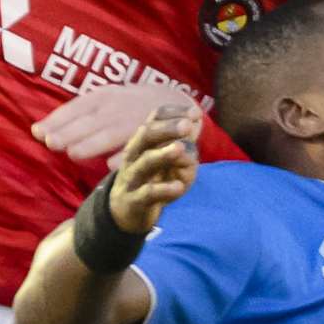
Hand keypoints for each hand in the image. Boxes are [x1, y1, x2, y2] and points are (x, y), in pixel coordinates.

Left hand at [34, 80, 203, 169]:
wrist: (179, 104)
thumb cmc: (131, 107)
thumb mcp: (105, 104)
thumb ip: (76, 118)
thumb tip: (37, 131)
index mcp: (104, 97)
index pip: (76, 107)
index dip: (57, 119)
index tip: (37, 132)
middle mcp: (119, 106)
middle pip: (91, 120)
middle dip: (70, 131)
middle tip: (51, 143)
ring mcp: (138, 119)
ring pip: (112, 132)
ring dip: (93, 143)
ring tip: (74, 154)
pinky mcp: (156, 134)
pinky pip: (138, 145)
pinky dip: (125, 155)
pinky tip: (111, 166)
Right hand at [106, 105, 199, 233]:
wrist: (127, 210)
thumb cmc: (154, 178)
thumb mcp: (170, 159)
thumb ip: (183, 141)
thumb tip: (196, 122)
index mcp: (144, 140)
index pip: (155, 119)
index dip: (174, 113)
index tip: (195, 113)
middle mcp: (135, 154)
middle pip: (146, 135)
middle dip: (167, 128)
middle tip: (187, 125)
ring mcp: (133, 177)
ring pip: (145, 162)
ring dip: (163, 154)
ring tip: (180, 148)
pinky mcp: (134, 200)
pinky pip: (147, 193)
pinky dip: (163, 189)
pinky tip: (179, 187)